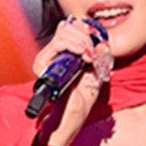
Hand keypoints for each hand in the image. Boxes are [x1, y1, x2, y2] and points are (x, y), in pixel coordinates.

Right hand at [35, 17, 108, 145]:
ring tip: (88, 55)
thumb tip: (103, 43)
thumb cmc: (81, 101)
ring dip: (80, 40)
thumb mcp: (97, 75)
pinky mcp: (43, 66)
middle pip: (66, 27)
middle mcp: (55, 55)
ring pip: (61, 33)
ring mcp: (47, 59)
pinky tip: (81, 55)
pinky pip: (56, 45)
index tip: (96, 39)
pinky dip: (72, 46)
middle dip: (84, 34)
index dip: (84, 28)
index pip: (70, 28)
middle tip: (93, 50)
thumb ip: (100, 58)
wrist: (70, 119)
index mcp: (66, 54)